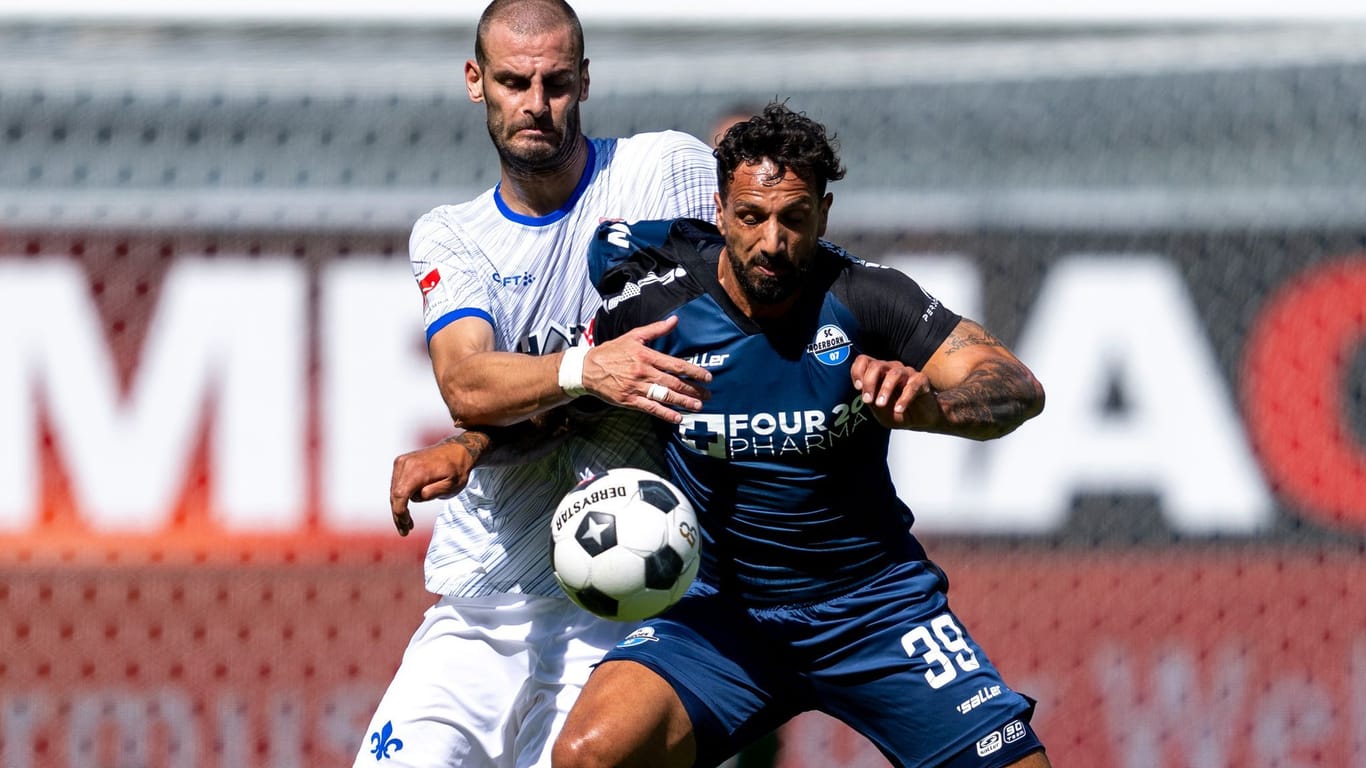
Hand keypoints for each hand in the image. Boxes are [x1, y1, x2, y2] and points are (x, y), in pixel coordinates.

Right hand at [389, 438, 474, 535]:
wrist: (457, 451)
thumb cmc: (456, 470)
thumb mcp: (451, 485)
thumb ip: (433, 492)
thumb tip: (416, 497)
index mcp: (418, 470)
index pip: (400, 495)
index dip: (400, 513)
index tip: (405, 526)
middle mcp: (406, 464)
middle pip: (395, 495)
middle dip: (399, 515)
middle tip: (405, 531)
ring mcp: (402, 462)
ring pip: (394, 491)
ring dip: (399, 507)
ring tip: (409, 523)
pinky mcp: (401, 462)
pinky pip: (397, 484)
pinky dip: (401, 496)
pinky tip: (407, 507)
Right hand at [582, 316, 711, 423]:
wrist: (587, 369)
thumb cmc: (611, 351)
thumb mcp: (633, 336)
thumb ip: (656, 329)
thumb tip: (675, 320)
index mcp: (646, 355)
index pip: (676, 364)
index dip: (694, 371)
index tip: (707, 377)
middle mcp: (643, 372)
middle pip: (674, 382)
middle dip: (693, 390)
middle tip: (708, 395)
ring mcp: (636, 388)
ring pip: (665, 396)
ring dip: (684, 402)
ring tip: (698, 406)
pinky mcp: (629, 400)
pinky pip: (651, 408)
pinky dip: (665, 414)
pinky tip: (678, 418)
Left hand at [850, 354, 940, 429]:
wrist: (921, 420)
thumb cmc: (898, 412)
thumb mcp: (879, 411)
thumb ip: (871, 401)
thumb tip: (864, 395)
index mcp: (878, 374)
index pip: (864, 361)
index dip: (857, 371)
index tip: (857, 387)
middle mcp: (891, 369)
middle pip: (877, 365)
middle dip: (869, 382)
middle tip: (868, 400)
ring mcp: (907, 373)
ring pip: (894, 373)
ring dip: (885, 389)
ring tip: (881, 404)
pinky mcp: (921, 380)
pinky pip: (912, 385)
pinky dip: (904, 398)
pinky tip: (898, 409)